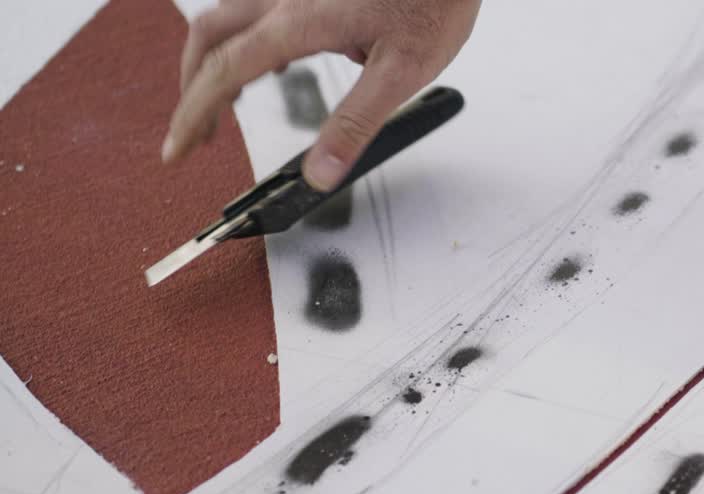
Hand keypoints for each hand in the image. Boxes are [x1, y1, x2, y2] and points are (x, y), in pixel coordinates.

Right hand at [163, 0, 480, 189]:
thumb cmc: (434, 0)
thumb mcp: (402, 72)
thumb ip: (356, 124)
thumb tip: (320, 174)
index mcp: (298, 24)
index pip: (224, 74)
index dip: (193, 114)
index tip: (177, 148)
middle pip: (210, 38)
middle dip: (193, 89)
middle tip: (196, 133)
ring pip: (229, 17)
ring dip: (216, 61)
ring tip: (226, 105)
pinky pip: (259, 6)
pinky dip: (249, 38)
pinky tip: (275, 59)